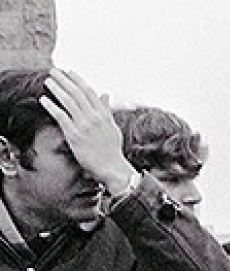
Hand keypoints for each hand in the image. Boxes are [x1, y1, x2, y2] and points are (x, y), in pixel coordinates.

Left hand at [39, 70, 135, 196]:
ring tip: (48, 81)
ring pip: (68, 102)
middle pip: (76, 93)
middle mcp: (94, 118)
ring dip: (56, 89)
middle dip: (64, 80)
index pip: (89, 92)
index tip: (69, 71)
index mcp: (104, 115)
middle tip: (53, 71)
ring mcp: (84, 126)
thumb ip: (107, 110)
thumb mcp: (113, 127)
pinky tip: (43, 99)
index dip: (78, 79)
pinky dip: (51, 106)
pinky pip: (60, 117)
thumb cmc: (112, 149)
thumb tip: (105, 94)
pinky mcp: (74, 135)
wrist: (111, 167)